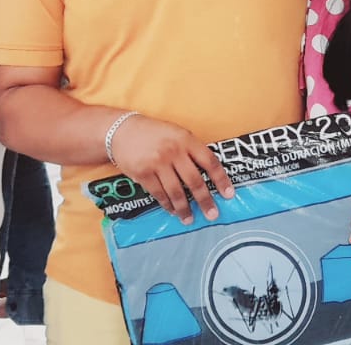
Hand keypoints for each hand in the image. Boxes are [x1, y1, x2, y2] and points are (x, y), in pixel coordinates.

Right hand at [110, 115, 234, 224]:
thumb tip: (209, 173)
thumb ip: (191, 150)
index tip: (229, 194)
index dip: (221, 179)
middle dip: (205, 201)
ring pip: (176, 191)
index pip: (209, 161)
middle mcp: (173, 151)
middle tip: (212, 214)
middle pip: (194, 181)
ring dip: (185, 208)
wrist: (121, 131)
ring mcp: (158, 162)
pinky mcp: (143, 173)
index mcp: (186, 139)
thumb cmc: (153, 133)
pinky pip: (159, 193)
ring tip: (189, 219)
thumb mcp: (177, 134)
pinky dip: (167, 205)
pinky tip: (172, 210)